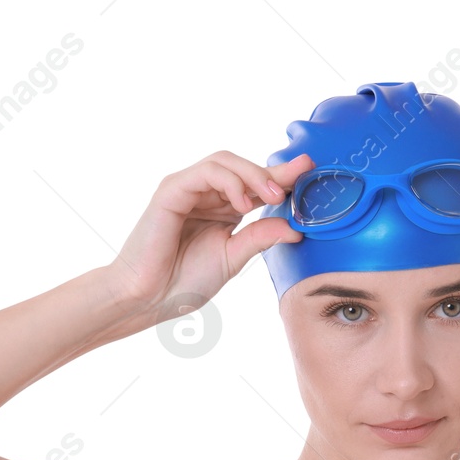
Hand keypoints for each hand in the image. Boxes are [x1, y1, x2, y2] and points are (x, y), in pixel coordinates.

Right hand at [105, 151, 313, 324]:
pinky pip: (205, 172)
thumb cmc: (183, 282)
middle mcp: (206, 194)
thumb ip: (260, 238)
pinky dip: (229, 182)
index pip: (255, 184)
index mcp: (222, 209)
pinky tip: (244, 202)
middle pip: (243, 166)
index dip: (282, 176)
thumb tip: (296, 228)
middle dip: (274, 170)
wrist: (150, 299)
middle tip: (298, 179)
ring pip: (225, 161)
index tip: (310, 170)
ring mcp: (187, 189)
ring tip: (273, 195)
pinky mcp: (171, 190)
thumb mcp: (233, 257)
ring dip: (254, 174)